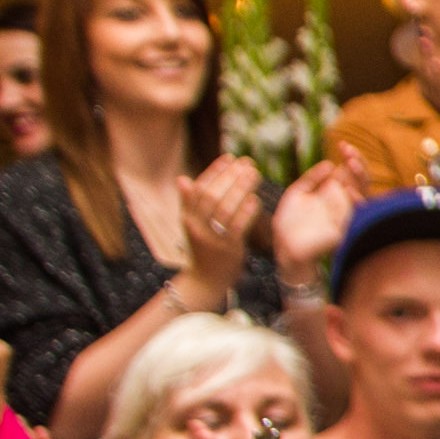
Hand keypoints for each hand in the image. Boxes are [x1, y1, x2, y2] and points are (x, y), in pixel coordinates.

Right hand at [176, 156, 262, 303]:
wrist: (205, 281)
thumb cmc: (203, 250)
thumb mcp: (192, 226)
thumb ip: (189, 203)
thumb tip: (183, 178)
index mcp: (187, 218)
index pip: (199, 189)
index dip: (214, 172)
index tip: (229, 157)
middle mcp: (196, 226)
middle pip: (212, 196)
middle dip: (231, 176)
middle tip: (247, 162)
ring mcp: (211, 238)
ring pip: (225, 208)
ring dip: (241, 189)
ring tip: (255, 174)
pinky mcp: (227, 249)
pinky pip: (237, 227)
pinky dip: (246, 211)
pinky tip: (256, 199)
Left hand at [270, 158, 359, 286]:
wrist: (284, 247)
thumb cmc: (290, 222)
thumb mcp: (298, 193)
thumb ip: (312, 178)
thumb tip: (331, 164)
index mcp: (334, 194)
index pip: (351, 173)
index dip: (351, 158)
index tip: (342, 145)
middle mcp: (344, 202)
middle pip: (362, 180)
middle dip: (358, 163)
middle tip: (347, 150)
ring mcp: (346, 215)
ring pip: (365, 193)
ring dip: (361, 177)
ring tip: (351, 164)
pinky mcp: (345, 229)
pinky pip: (357, 215)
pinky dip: (357, 203)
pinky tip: (349, 191)